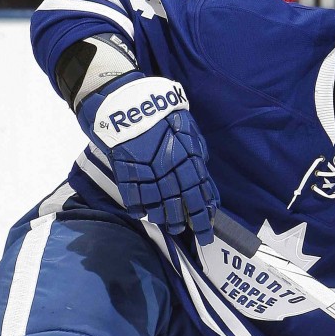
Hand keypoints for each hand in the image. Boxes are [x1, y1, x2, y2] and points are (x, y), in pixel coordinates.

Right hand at [87, 74, 218, 243]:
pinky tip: (143, 214)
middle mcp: (170, 169)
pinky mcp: (126, 172)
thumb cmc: (162, 113)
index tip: (208, 229)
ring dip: (165, 219)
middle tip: (192, 234)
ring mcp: (147, 173)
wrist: (128, 101)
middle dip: (189, 224)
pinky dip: (138, 208)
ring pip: (158, 205)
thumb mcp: (188, 127)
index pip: (202, 193)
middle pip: (182, 204)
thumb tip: (203, 171)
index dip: (206, 214)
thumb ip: (197, 151)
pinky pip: (133, 197)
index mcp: (188, 158)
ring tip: (168, 225)